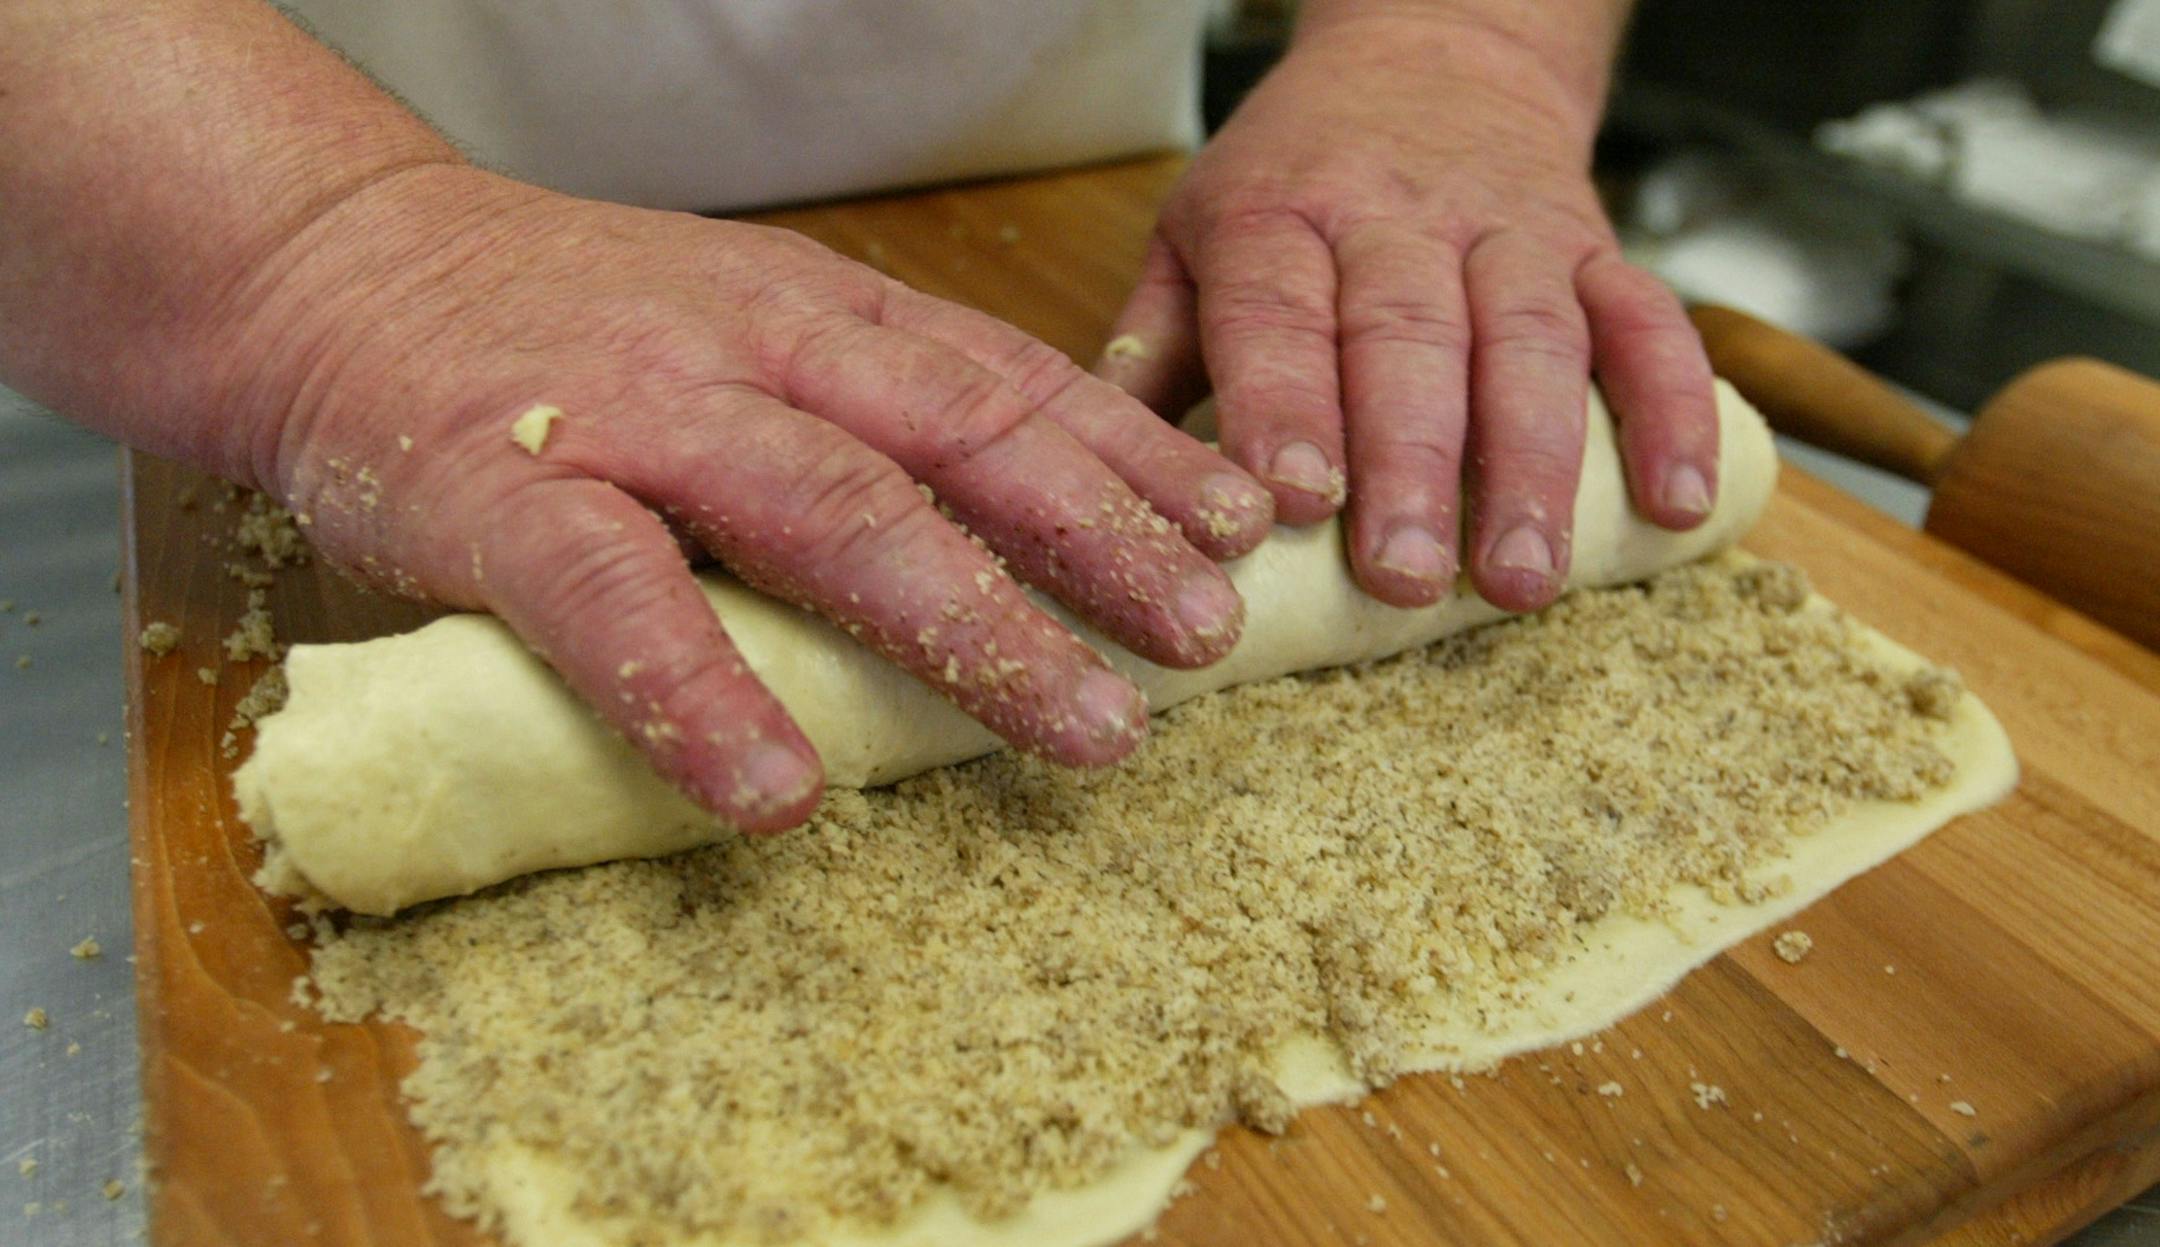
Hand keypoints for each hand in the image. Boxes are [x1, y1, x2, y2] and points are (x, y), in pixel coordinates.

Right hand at [210, 166, 1275, 827]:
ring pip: (830, 512)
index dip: (1132, 455)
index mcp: (818, 313)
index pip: (1007, 378)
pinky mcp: (499, 496)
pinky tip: (777, 788)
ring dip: (971, 623)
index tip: (1245, 531)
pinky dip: (701, 694)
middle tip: (1207, 638)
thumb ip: (857, 406)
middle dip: (1098, 539)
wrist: (332, 263)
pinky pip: (612, 601)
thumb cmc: (563, 320)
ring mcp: (632, 415)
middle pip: (958, 440)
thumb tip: (1013, 525)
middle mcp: (752, 349)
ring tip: (1084, 727)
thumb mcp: (740, 326)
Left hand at [1096, 7, 1718, 611]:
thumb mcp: (1193, 233)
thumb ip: (1154, 351)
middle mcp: (1394, 216)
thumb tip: (1099, 478)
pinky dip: (1672, 408)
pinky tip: (1677, 505)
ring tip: (1524, 577)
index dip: (1288, 404)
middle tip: (1403, 574)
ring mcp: (1506, 228)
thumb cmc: (1293, 179)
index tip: (1294, 503)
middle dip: (1409, 463)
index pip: (1278, 313)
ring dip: (1534, 463)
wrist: (1430, 51)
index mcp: (1276, 214)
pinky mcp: (1594, 243)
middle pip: (1407, 338)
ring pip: (1528, 338)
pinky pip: (1648, 319)